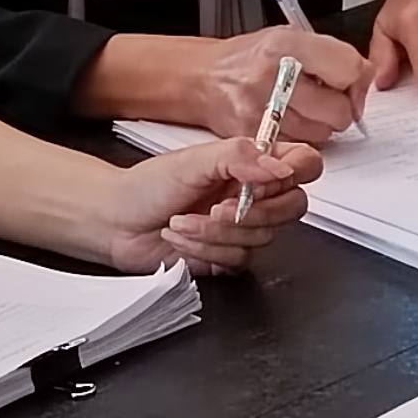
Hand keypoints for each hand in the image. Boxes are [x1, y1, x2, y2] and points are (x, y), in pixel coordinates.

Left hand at [102, 133, 320, 273]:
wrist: (115, 222)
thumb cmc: (148, 186)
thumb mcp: (192, 161)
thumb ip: (239, 157)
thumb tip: (278, 165)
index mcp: (251, 164)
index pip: (302, 163)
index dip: (296, 172)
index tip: (266, 179)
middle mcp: (254, 195)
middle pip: (293, 207)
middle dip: (253, 212)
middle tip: (217, 208)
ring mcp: (244, 228)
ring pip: (262, 238)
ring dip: (216, 233)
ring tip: (183, 222)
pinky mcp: (229, 256)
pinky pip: (239, 260)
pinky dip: (206, 250)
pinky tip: (182, 239)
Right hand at [185, 25, 373, 144]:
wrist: (205, 79)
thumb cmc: (250, 58)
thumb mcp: (293, 39)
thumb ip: (335, 55)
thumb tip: (367, 78)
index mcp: (287, 45)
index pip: (349, 69)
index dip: (357, 80)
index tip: (350, 84)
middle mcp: (273, 77)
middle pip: (338, 111)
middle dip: (339, 109)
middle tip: (324, 99)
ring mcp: (262, 111)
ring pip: (322, 136)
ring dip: (320, 127)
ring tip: (302, 109)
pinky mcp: (254, 139)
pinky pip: (298, 150)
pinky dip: (300, 141)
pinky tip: (288, 123)